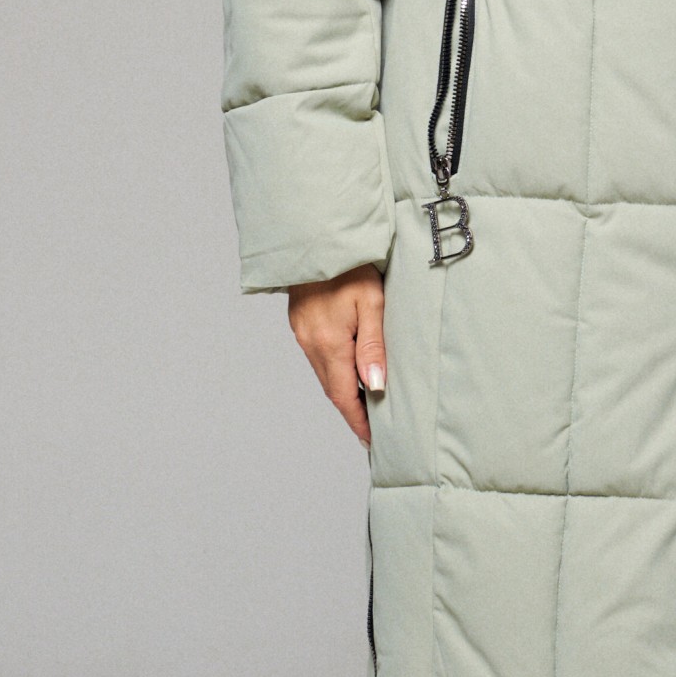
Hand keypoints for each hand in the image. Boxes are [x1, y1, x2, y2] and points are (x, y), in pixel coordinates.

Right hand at [287, 263, 386, 448]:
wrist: (318, 235)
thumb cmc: (351, 265)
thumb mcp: (371, 303)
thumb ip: (373, 346)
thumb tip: (375, 386)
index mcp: (329, 343)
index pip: (343, 396)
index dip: (358, 421)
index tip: (372, 440)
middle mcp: (310, 343)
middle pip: (332, 388)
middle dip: (352, 409)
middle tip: (374, 427)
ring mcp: (302, 332)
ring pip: (324, 372)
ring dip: (343, 388)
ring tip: (366, 401)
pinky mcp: (301, 321)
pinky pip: (318, 355)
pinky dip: (334, 368)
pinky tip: (349, 366)